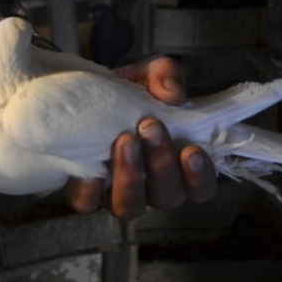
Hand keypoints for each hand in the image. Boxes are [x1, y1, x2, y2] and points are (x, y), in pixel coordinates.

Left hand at [63, 56, 217, 218]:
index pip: (200, 187)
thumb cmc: (125, 92)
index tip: (191, 151)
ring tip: (125, 141)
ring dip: (131, 177)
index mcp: (175, 164)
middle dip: (162, 164)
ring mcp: (116, 193)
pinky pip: (88, 203)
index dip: (199, 177)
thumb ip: (167, 76)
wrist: (82, 92)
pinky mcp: (84, 193)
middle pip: (167, 197)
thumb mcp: (149, 75)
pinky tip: (91, 166)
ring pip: (130, 207)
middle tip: (151, 128)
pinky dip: (90, 189)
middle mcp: (150, 186)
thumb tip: (172, 94)